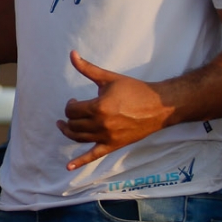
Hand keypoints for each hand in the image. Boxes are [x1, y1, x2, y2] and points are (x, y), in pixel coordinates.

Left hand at [57, 52, 172, 168]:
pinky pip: (93, 156)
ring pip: (78, 139)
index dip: (70, 105)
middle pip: (73, 124)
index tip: (75, 100)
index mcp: (98, 107)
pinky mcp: (113, 146)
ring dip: (68, 133)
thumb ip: (88, 68)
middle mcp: (100, 125)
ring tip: (63, 126)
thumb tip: (72, 54)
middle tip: (73, 110)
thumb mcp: (109, 78)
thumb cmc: (134, 90)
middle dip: (69, 117)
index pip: (72, 110)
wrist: (158, 106)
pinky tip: (68, 167)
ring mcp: (106, 137)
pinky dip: (79, 162)